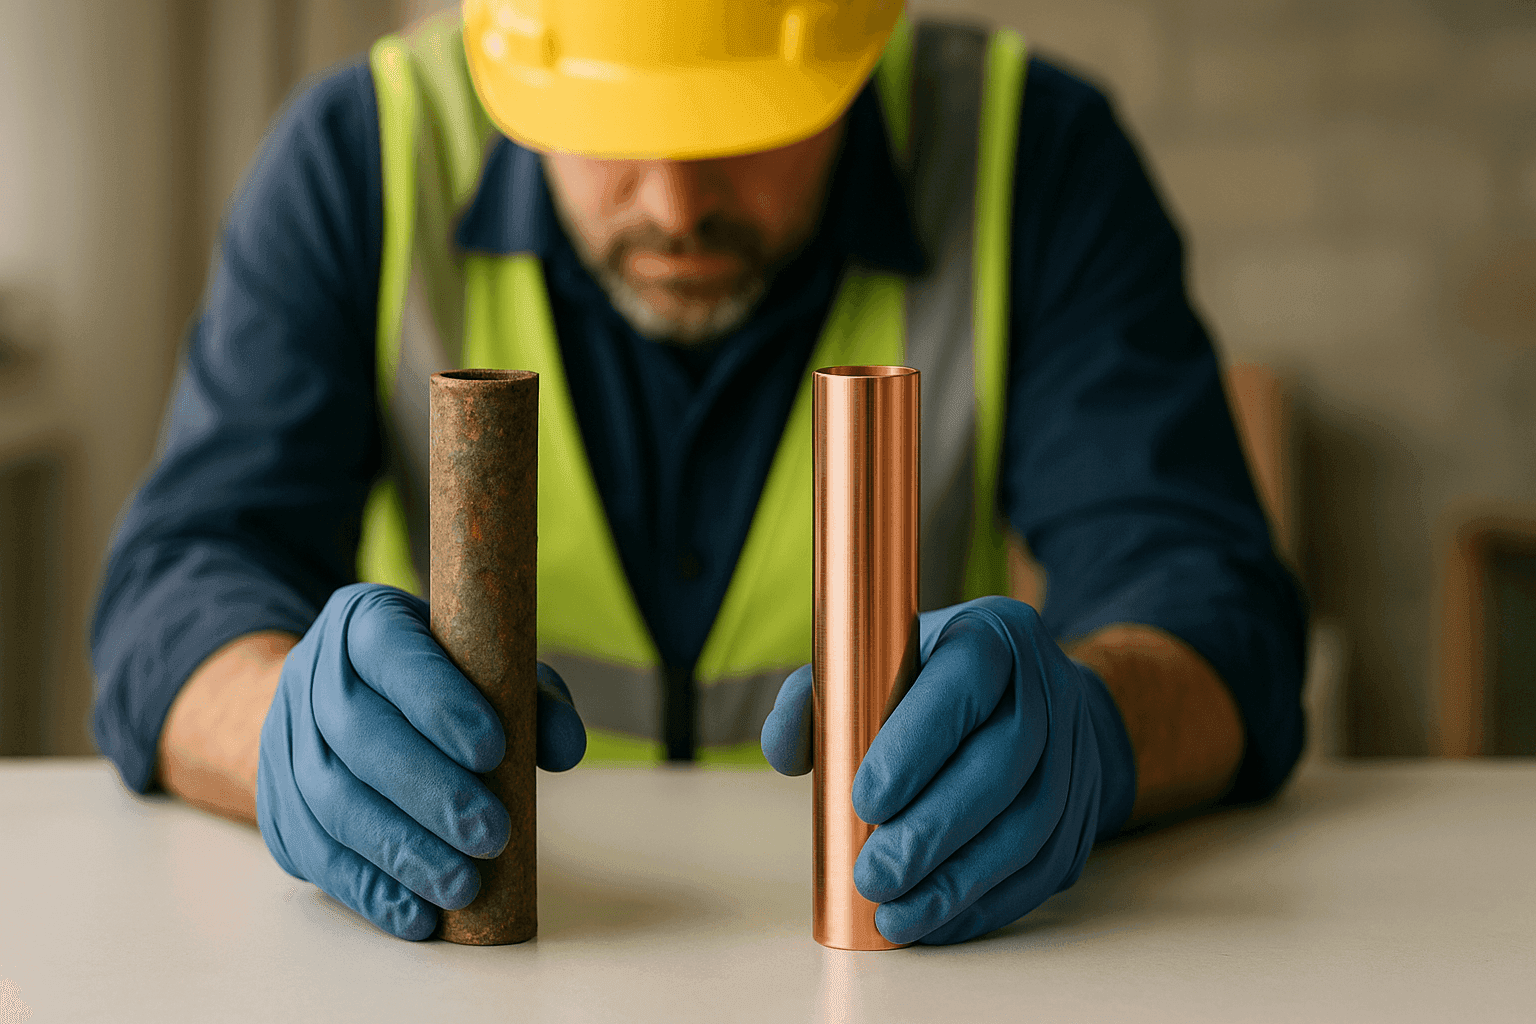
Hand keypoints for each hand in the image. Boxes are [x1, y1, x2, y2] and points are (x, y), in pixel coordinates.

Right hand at [256, 583, 584, 938]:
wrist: (336, 700)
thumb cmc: (434, 681)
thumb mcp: (484, 665)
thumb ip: (531, 696)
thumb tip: (565, 747)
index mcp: (361, 623)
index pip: (390, 652)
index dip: (437, 701)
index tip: (493, 751)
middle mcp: (311, 675)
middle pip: (359, 735)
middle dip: (429, 791)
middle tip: (491, 836)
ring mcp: (282, 741)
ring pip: (332, 800)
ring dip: (400, 850)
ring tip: (461, 885)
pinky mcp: (276, 805)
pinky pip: (314, 852)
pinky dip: (367, 888)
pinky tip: (415, 913)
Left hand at [761, 595, 1135, 943]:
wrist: (1030, 695)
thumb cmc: (933, 682)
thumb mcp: (874, 663)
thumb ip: (817, 697)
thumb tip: (787, 750)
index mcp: (993, 638)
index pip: (966, 681)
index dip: (918, 744)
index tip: (865, 799)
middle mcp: (1047, 688)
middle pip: (1003, 765)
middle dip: (933, 830)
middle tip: (872, 876)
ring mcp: (1075, 752)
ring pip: (1029, 826)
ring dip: (960, 881)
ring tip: (897, 916)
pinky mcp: (1084, 810)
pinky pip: (1044, 868)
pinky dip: (988, 903)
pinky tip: (938, 921)